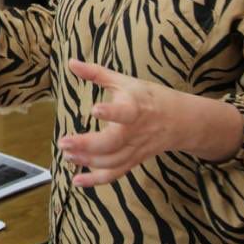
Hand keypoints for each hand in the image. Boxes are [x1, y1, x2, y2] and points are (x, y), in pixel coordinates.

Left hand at [57, 59, 182, 187]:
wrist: (179, 120)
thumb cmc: (147, 96)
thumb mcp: (124, 80)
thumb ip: (96, 73)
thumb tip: (71, 63)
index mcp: (135, 107)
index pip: (125, 111)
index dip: (111, 111)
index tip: (94, 109)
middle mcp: (135, 131)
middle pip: (113, 142)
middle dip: (87, 144)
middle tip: (64, 142)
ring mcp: (135, 149)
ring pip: (112, 161)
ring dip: (87, 161)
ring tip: (67, 154)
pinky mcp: (133, 160)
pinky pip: (115, 174)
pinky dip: (96, 181)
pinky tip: (77, 181)